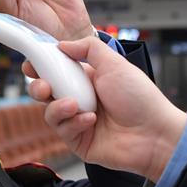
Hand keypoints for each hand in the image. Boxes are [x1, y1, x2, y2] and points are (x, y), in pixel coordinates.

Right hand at [23, 36, 186, 181]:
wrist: (155, 134)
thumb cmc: (141, 99)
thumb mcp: (114, 64)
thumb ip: (88, 48)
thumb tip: (62, 44)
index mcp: (88, 79)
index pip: (56, 70)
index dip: (41, 67)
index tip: (31, 64)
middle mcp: (81, 99)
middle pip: (46, 92)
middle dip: (39, 88)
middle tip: (44, 88)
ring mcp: (79, 121)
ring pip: (50, 112)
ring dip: (59, 107)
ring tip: (76, 105)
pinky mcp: (79, 141)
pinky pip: (63, 131)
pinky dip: (74, 123)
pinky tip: (91, 121)